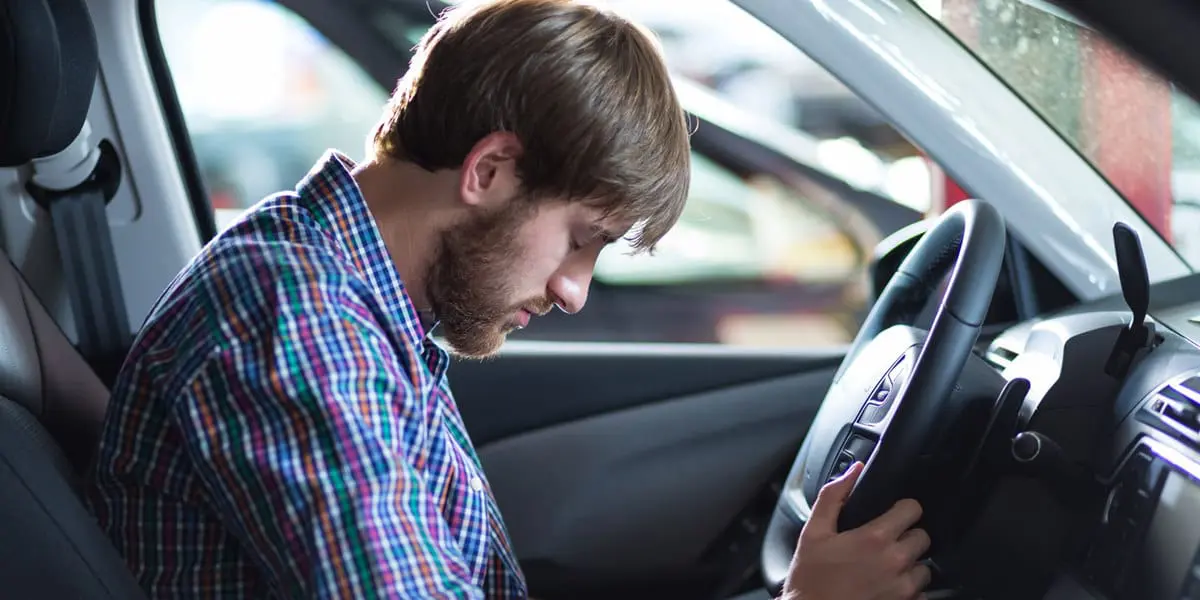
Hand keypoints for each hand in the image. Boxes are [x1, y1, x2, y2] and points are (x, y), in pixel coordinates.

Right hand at [781, 462, 930, 599]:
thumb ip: (834, 496)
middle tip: (885, 544)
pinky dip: (908, 590)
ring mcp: (903, 589)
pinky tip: (886, 588)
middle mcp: (895, 562)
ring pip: (924, 568)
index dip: (902, 509)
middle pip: (922, 538)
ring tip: (885, 568)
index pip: (913, 509)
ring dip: (909, 565)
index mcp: (875, 538)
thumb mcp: (814, 532)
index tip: (893, 514)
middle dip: (906, 537)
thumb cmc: (810, 579)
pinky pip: (921, 594)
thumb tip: (854, 470)